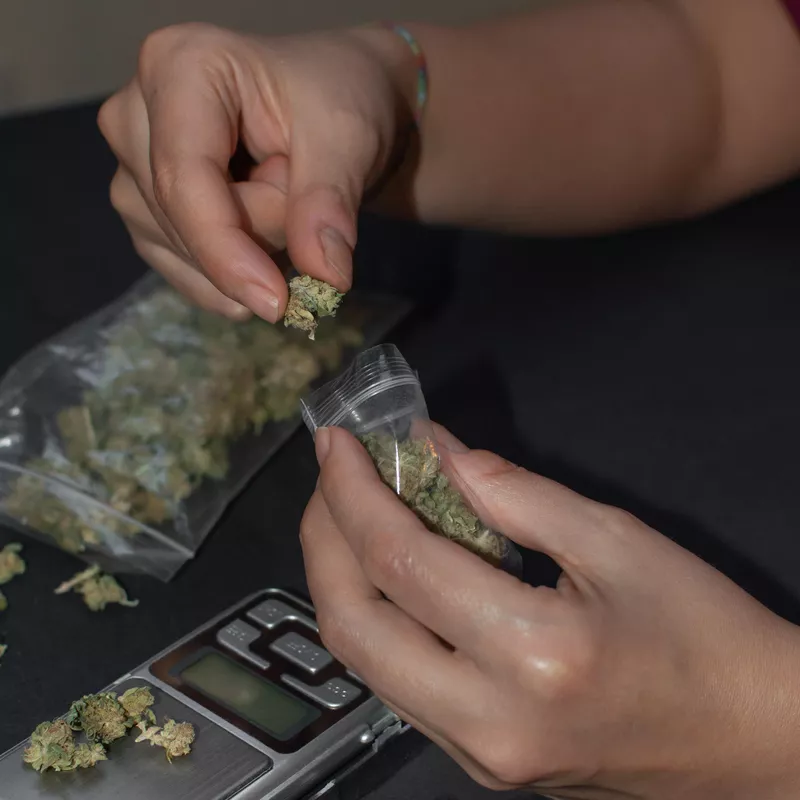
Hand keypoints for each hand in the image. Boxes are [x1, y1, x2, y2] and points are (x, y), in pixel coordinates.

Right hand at [98, 23, 413, 320]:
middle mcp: (133, 117)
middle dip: (261, 233)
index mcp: (177, 67)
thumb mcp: (349, 137)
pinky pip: (187, 277)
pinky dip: (237, 279)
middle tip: (303, 183)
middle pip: (187, 221)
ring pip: (187, 256)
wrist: (330, 109)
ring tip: (284, 195)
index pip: (184, 180)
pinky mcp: (145, 216)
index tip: (277, 304)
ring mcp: (132, 171)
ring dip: (254, 252)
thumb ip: (329, 202)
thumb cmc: (337, 99)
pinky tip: (267, 245)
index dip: (227, 251)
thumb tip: (324, 277)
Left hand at [301, 425, 799, 798]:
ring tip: (347, 513)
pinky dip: (374, 619)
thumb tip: (432, 449)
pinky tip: (385, 573)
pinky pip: (395, 684)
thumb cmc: (699, 629)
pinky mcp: (477, 765)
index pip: (401, 562)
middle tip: (332, 476)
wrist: (751, 737)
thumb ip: (512, 491)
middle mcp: (487, 721)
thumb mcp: (614, 538)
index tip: (336, 440)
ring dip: (339, 579)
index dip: (353, 492)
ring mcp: (475, 756)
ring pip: (362, 662)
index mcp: (534, 654)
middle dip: (323, 537)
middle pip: (352, 625)